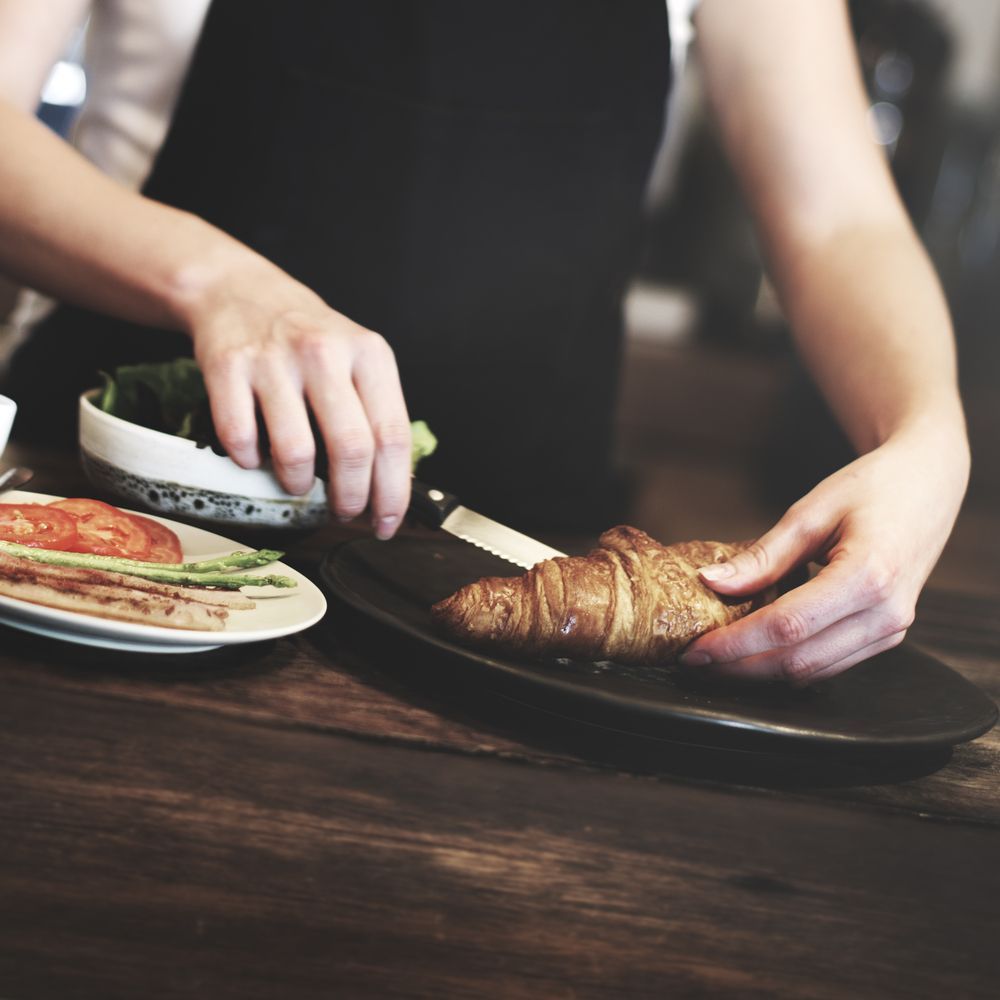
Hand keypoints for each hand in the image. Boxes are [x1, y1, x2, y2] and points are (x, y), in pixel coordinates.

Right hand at [184, 256, 411, 538]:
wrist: (241, 292)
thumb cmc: (309, 341)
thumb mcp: (358, 360)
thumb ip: (376, 414)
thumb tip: (387, 491)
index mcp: (370, 354)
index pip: (393, 436)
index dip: (392, 491)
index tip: (386, 522)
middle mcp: (325, 352)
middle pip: (352, 448)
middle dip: (350, 497)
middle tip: (344, 512)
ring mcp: (274, 359)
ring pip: (297, 451)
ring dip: (299, 485)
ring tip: (300, 484)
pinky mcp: (228, 366)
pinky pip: (241, 438)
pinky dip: (249, 461)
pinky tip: (256, 455)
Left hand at [678, 430, 969, 683]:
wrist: (927, 485)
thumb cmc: (872, 488)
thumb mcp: (810, 511)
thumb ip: (763, 555)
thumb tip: (711, 582)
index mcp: (868, 575)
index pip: (787, 626)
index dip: (735, 644)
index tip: (695, 650)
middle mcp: (886, 613)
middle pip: (798, 660)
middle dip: (740, 667)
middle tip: (695, 661)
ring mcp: (891, 630)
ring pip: (814, 671)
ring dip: (761, 672)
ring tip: (717, 660)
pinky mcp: (887, 635)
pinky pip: (831, 663)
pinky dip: (789, 663)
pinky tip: (755, 651)